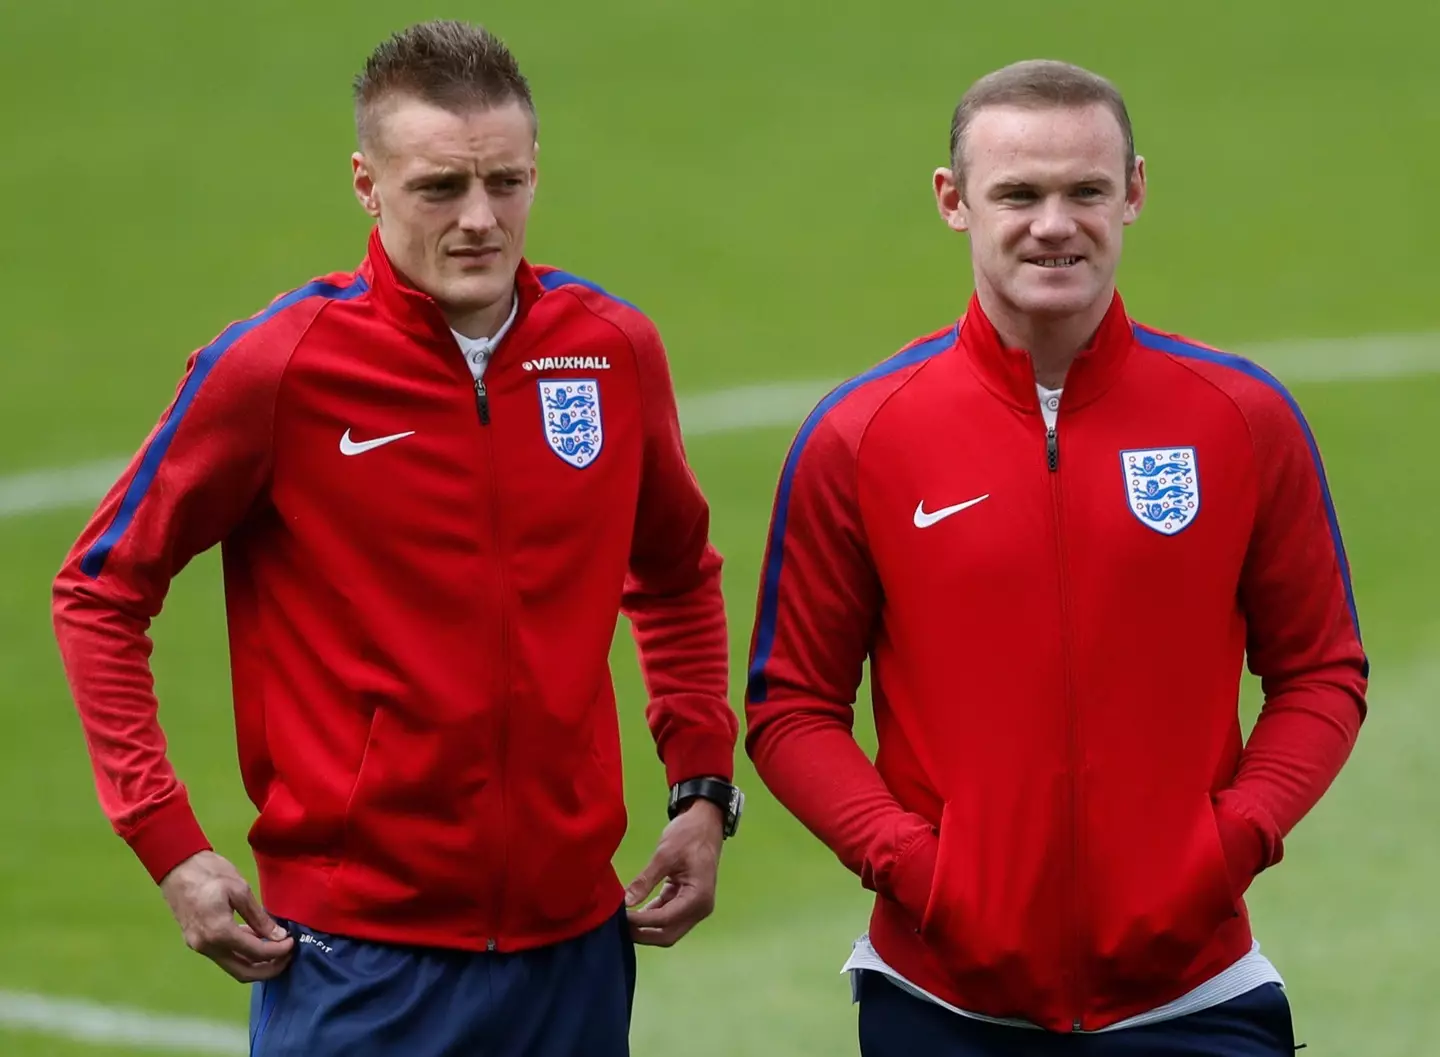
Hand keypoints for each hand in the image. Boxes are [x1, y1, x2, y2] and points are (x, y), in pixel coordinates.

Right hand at [159, 850, 294, 981]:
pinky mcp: (197, 942)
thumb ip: (259, 917)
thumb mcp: (240, 890)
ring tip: (278, 949)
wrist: (177, 867)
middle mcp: (207, 947)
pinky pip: (224, 955)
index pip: (256, 953)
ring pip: (233, 966)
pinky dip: (243, 953)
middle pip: (243, 972)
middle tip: (289, 956)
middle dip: (269, 969)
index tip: (293, 942)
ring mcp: (199, 946)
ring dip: (256, 963)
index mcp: (219, 933)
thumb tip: (279, 936)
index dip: (279, 951)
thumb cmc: (209, 873)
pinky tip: (257, 939)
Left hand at [623, 799, 724, 946]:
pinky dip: (651, 917)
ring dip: (645, 928)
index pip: (665, 919)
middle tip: (617, 924)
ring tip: (622, 919)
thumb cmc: (688, 835)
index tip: (618, 916)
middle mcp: (699, 909)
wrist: (705, 823)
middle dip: (642, 933)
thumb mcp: (664, 855)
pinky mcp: (687, 902)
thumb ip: (645, 880)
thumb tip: (625, 901)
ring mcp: (695, 907)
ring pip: (667, 930)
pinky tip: (633, 911)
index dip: (640, 921)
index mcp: (698, 897)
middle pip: (668, 934)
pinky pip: (667, 917)